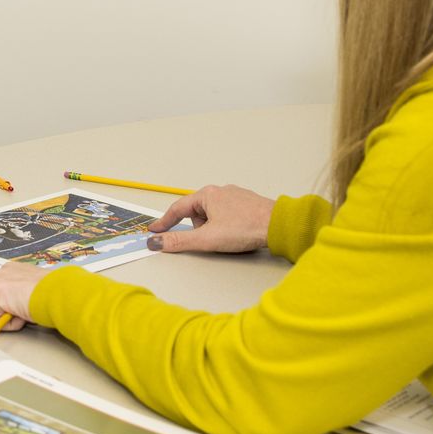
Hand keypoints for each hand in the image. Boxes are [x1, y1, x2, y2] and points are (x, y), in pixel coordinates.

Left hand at [0, 261, 50, 329]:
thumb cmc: (52, 292)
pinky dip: (10, 325)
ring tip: (24, 314)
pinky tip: (23, 316)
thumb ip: (16, 296)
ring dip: (5, 320)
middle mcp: (2, 274)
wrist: (57, 292)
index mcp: (11, 270)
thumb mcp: (32, 291)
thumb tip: (12, 312)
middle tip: (2, 316)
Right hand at [146, 184, 274, 253]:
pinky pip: (227, 215)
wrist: (278, 226)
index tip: (155, 230)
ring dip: (214, 228)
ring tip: (230, 237)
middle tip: (211, 240)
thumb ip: (180, 241)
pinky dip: (227, 225)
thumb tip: (157, 242)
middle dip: (200, 229)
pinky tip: (238, 233)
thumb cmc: (246, 228)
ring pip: (213, 215)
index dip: (165, 222)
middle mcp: (220, 191)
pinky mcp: (246, 204)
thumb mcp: (207, 238)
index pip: (178, 209)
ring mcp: (234, 196)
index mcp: (207, 195)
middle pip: (196, 213)